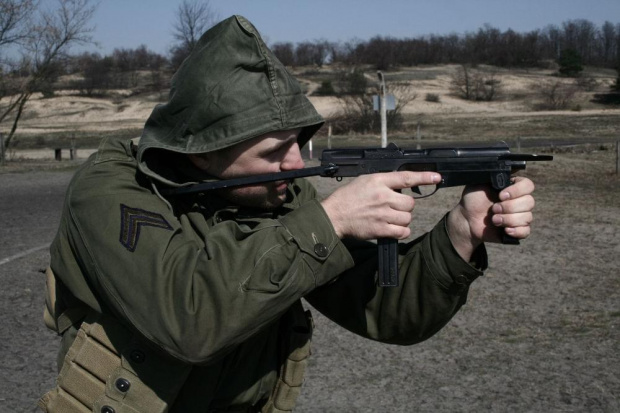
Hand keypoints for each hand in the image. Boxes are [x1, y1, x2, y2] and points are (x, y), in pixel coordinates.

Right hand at [322, 171, 440, 239]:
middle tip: (393, 207)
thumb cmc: (349, 198)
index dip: (424, 177)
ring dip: (402, 219)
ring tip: (390, 218)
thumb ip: (385, 182)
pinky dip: (401, 231)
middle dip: (405, 206)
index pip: (406, 177)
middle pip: (410, 203)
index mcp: (378, 181)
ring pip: (407, 218)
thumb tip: (403, 185)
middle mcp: (382, 197)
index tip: (437, 178)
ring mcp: (382, 214)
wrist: (334, 215)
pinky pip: (403, 231)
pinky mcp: (381, 229)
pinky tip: (392, 228)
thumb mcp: (365, 181)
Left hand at [447, 177, 535, 259]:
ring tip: (494, 220)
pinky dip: (516, 231)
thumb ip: (493, 174)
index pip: (528, 185)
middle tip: (494, 208)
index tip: (501, 195)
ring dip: (508, 219)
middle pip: (529, 202)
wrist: (466, 220)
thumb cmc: (472, 200)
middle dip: (509, 207)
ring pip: (527, 217)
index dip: (517, 191)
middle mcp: (518, 200)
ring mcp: (519, 215)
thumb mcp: (479, 183)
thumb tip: (510, 166)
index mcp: (512, 187)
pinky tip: (505, 229)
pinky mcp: (517, 229)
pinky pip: (525, 231)